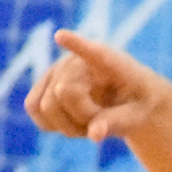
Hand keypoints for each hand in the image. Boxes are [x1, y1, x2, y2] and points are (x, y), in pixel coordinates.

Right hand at [26, 31, 171, 144]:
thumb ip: (117, 122)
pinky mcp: (42, 85)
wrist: (126, 99)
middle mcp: (76, 60)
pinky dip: (52, 124)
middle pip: (62, 93)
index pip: (92, 51)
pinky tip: (72, 121)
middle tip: (102, 120)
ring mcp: (56, 71)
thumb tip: (94, 135)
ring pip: (44, 106)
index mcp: (108, 61)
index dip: (75, 43)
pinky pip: (33, 109)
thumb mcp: (137, 115)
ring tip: (89, 121)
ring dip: (66, 125)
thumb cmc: (136, 103)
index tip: (61, 36)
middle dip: (81, 116)